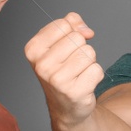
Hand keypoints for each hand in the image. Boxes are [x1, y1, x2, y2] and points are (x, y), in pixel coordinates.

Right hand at [25, 13, 102, 130]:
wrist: (66, 106)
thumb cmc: (62, 70)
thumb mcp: (59, 42)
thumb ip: (71, 23)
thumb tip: (86, 30)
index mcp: (33, 49)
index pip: (64, 24)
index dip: (71, 33)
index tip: (65, 48)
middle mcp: (41, 65)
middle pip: (78, 38)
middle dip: (81, 48)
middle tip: (72, 65)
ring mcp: (57, 80)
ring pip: (89, 53)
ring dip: (89, 62)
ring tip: (78, 74)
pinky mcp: (74, 92)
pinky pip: (97, 69)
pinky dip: (95, 75)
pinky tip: (84, 84)